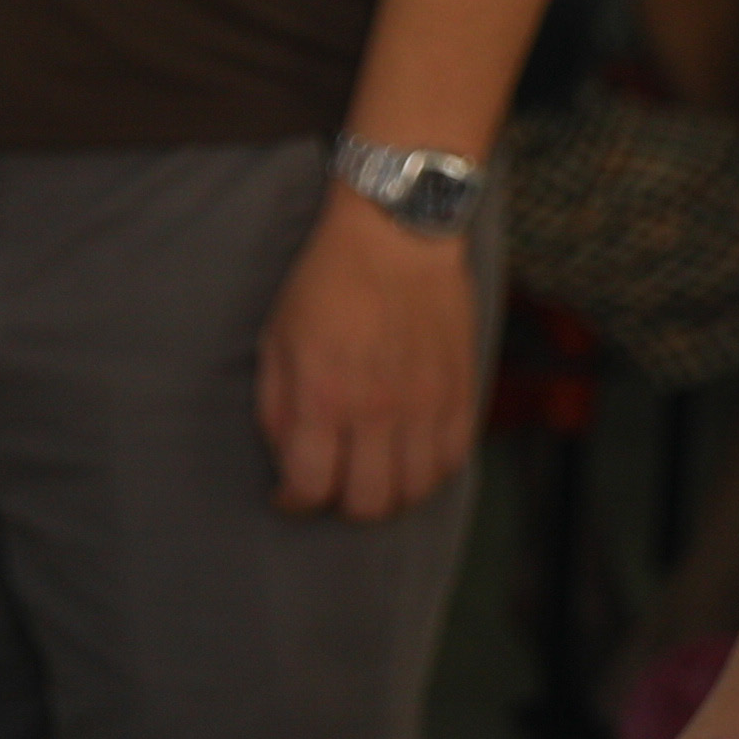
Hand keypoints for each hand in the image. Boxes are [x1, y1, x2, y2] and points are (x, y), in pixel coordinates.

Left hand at [257, 195, 480, 519]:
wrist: (397, 233)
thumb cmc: (326, 283)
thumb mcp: (276, 340)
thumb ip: (277, 407)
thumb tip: (287, 459)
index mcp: (324, 396)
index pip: (311, 486)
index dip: (294, 501)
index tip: (289, 493)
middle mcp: (379, 409)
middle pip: (369, 503)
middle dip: (342, 504)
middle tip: (334, 484)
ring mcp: (427, 402)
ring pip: (416, 490)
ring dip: (390, 494)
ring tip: (373, 474)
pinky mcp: (462, 390)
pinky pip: (454, 459)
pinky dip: (430, 471)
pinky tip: (410, 456)